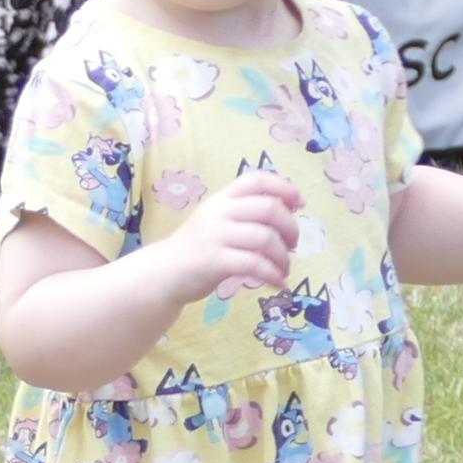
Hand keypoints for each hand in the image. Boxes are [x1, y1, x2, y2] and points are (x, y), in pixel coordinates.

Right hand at [162, 172, 302, 303]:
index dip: (284, 187)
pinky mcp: (214, 262)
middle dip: (291, 227)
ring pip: (264, 238)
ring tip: (284, 269)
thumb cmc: (197, 248)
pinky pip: (254, 265)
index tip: (300, 203)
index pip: (256, 179)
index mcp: (221, 199)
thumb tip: (287, 212)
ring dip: (283, 256)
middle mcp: (218, 213)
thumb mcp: (217, 220)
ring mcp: (215, 236)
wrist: (163, 274)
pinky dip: (272, 274)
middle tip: (293, 244)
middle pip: (268, 208)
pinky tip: (278, 283)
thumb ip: (244, 213)